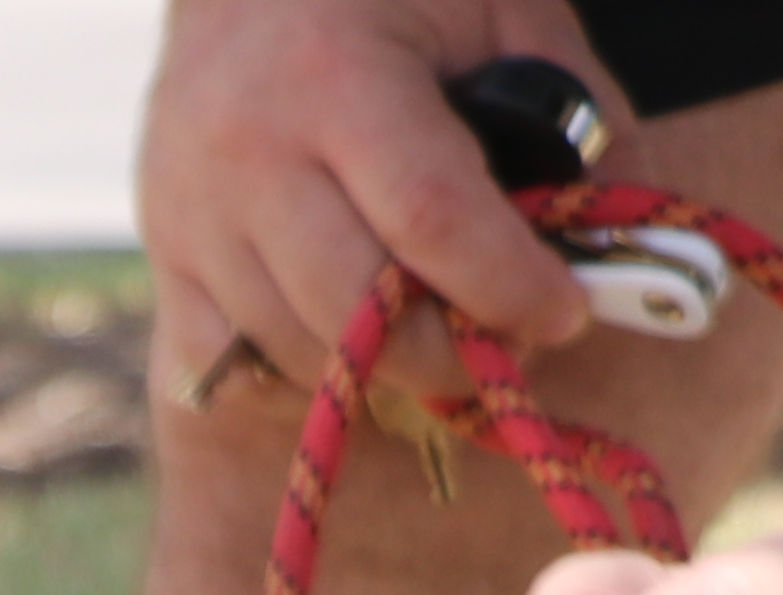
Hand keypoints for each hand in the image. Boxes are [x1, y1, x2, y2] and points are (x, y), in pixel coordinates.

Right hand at [139, 0, 605, 409]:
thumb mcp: (496, 7)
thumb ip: (567, 112)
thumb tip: (616, 240)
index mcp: (335, 75)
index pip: (431, 221)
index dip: (507, 287)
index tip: (562, 314)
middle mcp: (248, 151)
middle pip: (353, 310)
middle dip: (444, 353)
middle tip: (501, 346)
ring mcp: (192, 211)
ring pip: (294, 349)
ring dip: (376, 367)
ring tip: (429, 329)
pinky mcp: (166, 253)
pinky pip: (226, 367)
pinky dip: (295, 370)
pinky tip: (339, 335)